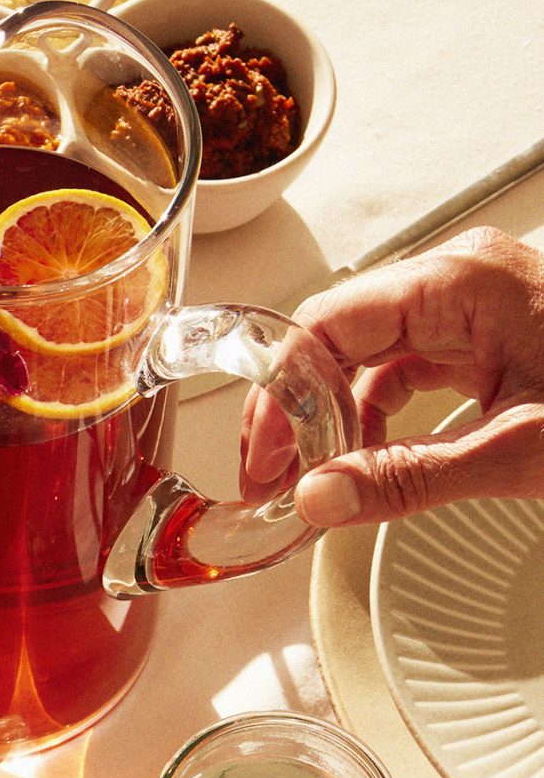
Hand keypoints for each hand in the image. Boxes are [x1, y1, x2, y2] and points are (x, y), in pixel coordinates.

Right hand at [242, 228, 543, 526]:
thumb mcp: (513, 453)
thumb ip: (406, 478)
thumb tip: (318, 498)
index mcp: (461, 284)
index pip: (328, 324)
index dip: (279, 397)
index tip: (264, 461)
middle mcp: (461, 279)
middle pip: (340, 334)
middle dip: (299, 410)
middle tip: (277, 479)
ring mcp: (474, 302)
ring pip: (370, 353)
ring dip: (336, 417)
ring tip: (320, 480)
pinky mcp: (486, 331)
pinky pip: (409, 365)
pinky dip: (379, 414)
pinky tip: (369, 461)